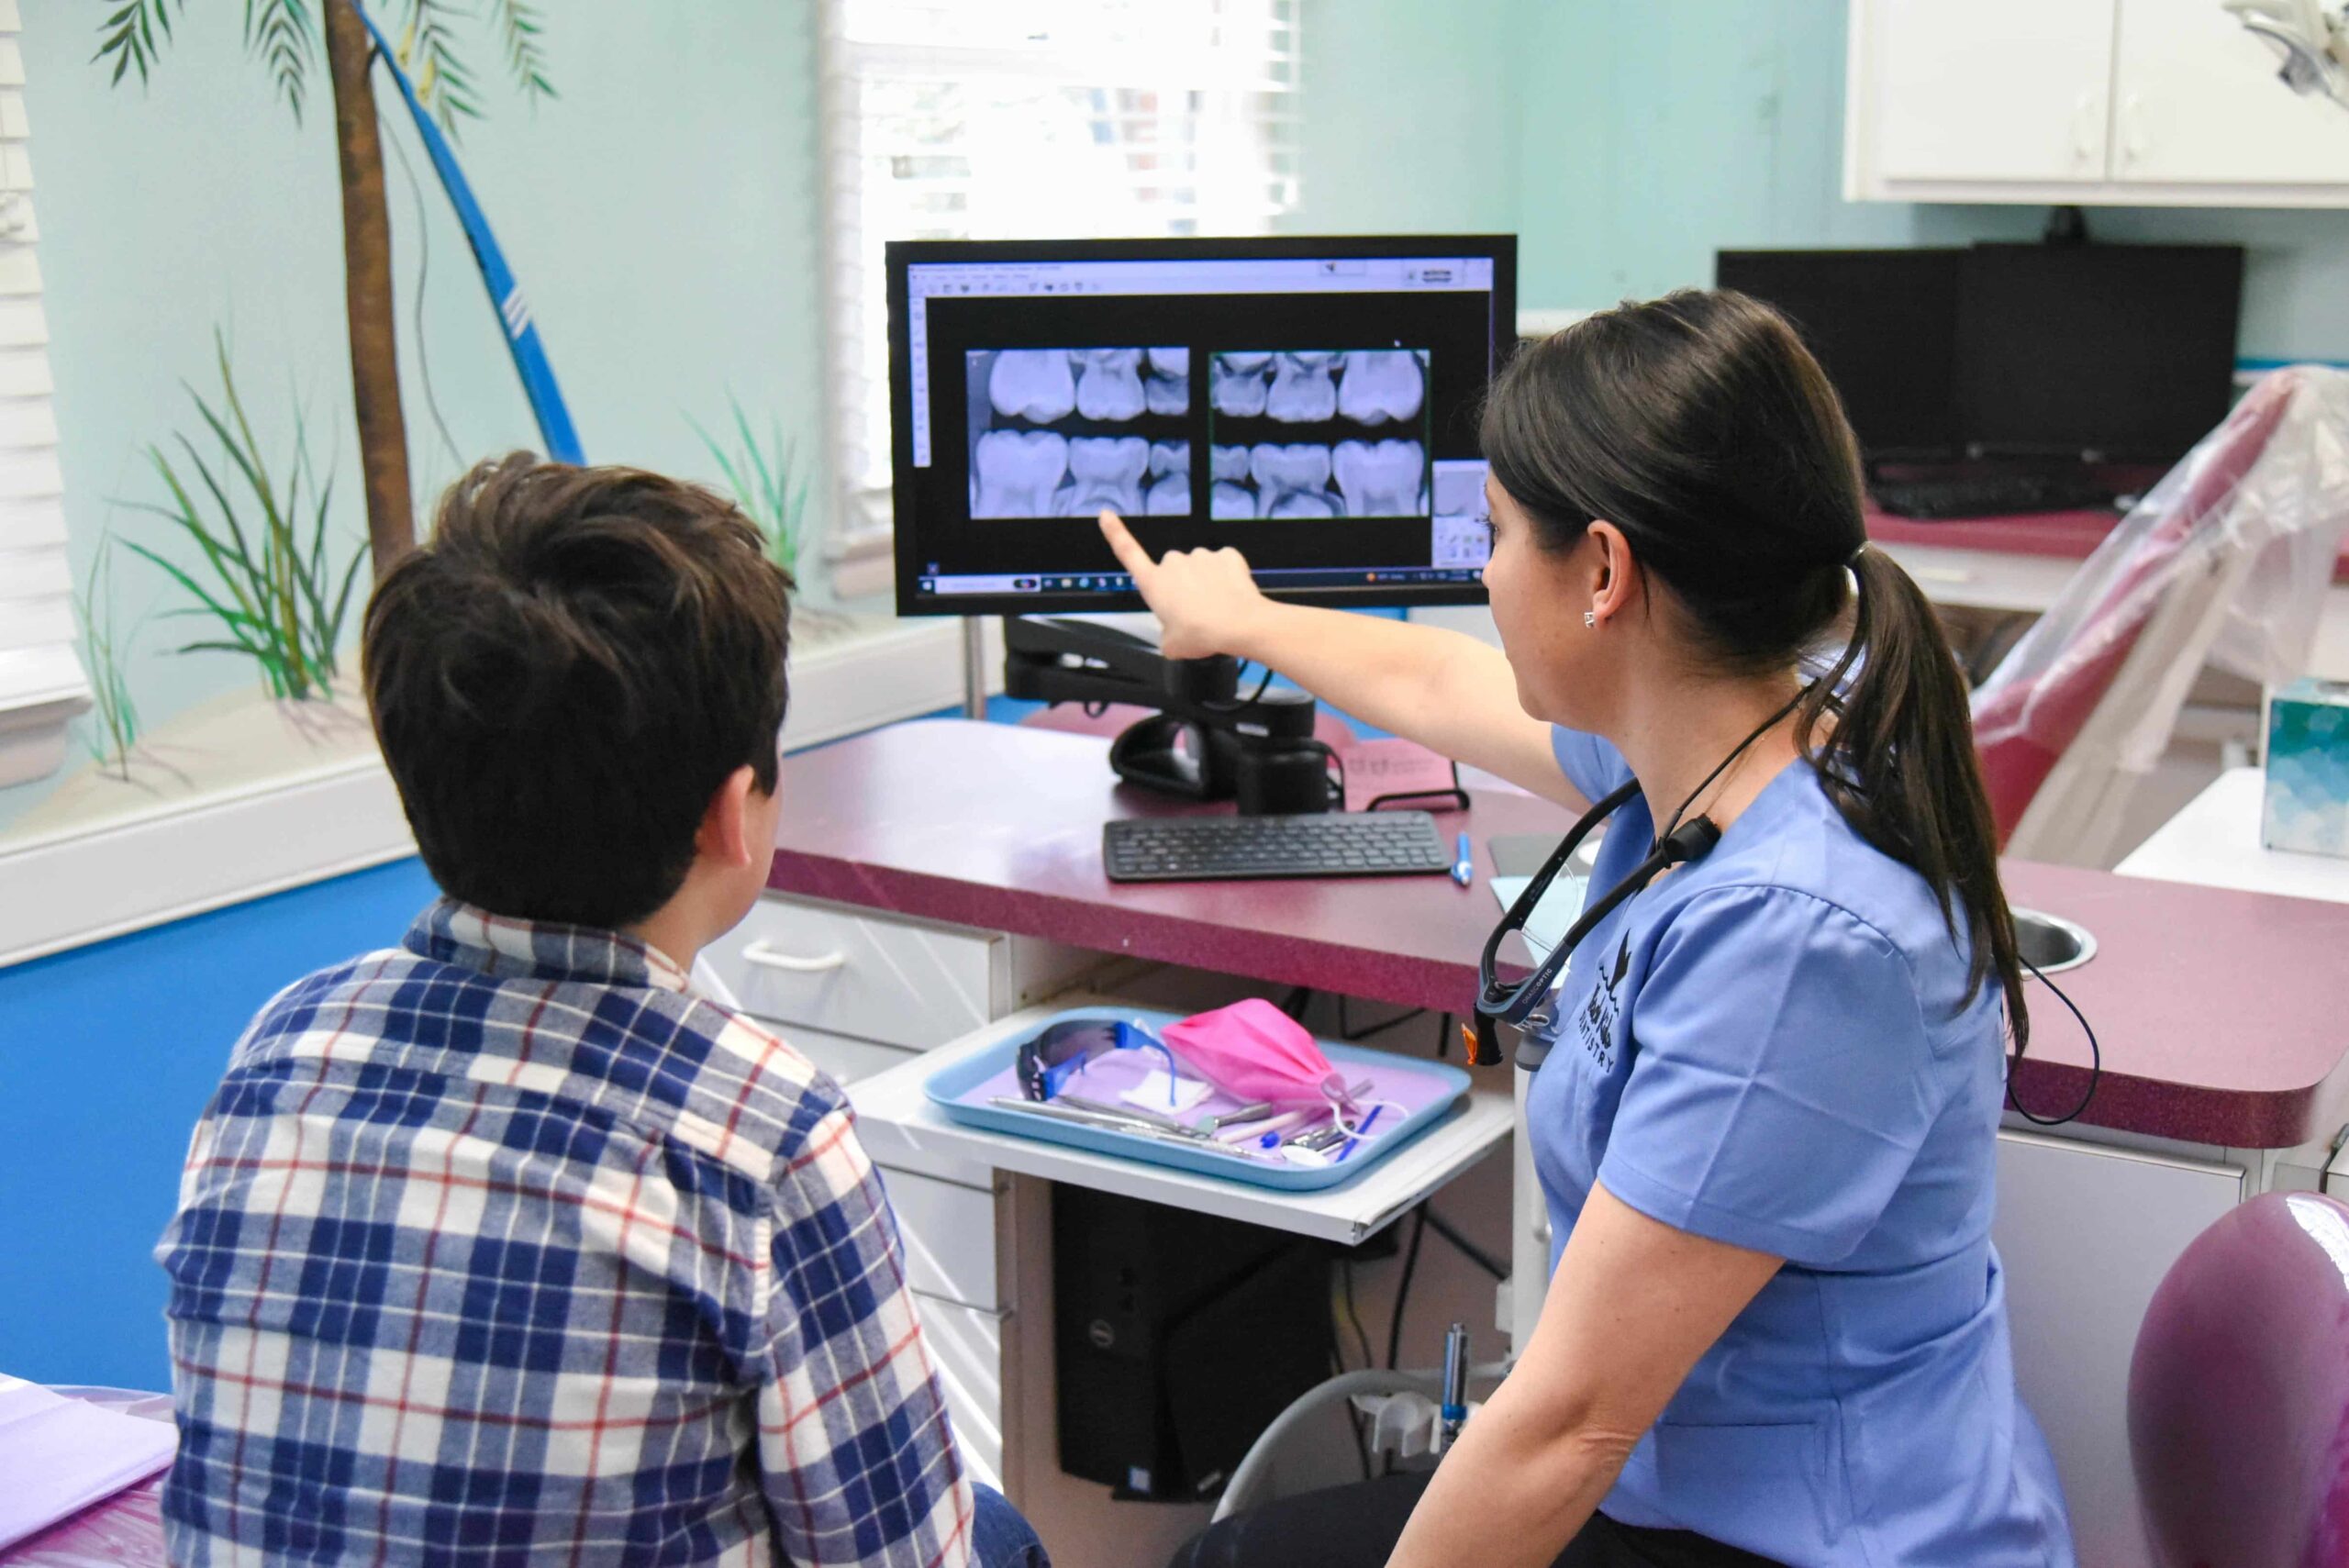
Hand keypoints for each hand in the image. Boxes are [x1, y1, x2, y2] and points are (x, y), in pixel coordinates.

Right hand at [1097, 510, 1273, 661]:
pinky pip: (1224, 564)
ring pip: (1200, 567)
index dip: (1115, 532)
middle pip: (1173, 570)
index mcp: (1154, 583)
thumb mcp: (1171, 646)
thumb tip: (1174, 632)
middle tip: (1195, 611)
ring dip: (1205, 582)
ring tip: (1215, 606)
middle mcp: (1174, 563)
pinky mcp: (1226, 555)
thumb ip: (1166, 633)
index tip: (1106, 515)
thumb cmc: (1202, 634)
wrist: (1238, 625)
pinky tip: (1231, 594)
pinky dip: (1227, 577)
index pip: (1127, 552)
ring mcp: (1201, 556)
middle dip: (1181, 585)